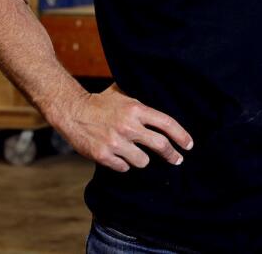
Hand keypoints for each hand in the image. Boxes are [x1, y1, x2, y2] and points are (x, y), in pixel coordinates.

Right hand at [53, 83, 194, 171]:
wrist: (72, 112)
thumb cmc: (100, 102)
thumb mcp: (123, 93)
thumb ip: (141, 100)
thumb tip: (163, 96)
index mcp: (136, 109)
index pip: (167, 123)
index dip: (181, 136)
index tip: (189, 145)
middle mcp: (128, 126)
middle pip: (160, 145)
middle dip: (172, 155)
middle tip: (177, 159)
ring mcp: (116, 142)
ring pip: (143, 161)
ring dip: (142, 159)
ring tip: (135, 152)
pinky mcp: (103, 155)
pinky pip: (124, 167)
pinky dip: (123, 164)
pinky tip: (119, 156)